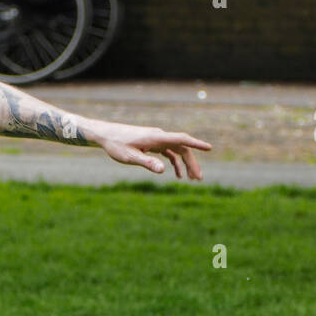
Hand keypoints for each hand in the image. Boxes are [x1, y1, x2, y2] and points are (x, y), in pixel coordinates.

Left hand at [95, 124, 211, 179]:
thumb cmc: (117, 145)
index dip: (196, 144)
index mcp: (156, 138)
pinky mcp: (152, 144)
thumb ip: (147, 163)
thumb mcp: (130, 157)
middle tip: (198, 179)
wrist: (106, 135)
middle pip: (182, 148)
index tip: (209, 148)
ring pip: (177, 151)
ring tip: (191, 179)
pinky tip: (177, 175)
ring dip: (185, 164)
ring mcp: (157, 140)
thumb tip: (163, 171)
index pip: (181, 139)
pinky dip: (175, 162)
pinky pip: (169, 152)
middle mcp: (159, 136)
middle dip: (192, 163)